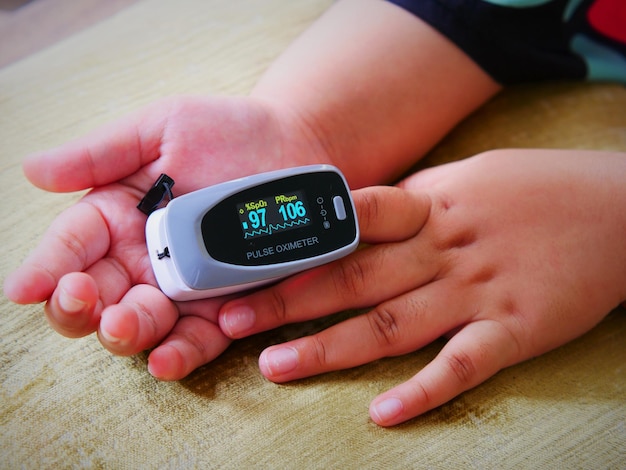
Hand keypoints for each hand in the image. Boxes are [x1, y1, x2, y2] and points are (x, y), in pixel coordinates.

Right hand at [4, 95, 326, 378]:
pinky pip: (198, 339)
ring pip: (140, 325)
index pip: (71, 247)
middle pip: (96, 298)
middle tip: (80, 300)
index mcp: (118, 216)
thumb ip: (103, 153)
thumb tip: (33, 170)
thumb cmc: (229, 132)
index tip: (25, 288)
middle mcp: (143, 259)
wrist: (297, 149)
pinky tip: (169, 358)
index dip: (46, 268)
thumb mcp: (163, 129)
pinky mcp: (225, 307)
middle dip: (79, 307)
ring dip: (126, 333)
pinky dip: (182, 353)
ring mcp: (183, 287)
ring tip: (122, 323)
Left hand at [217, 149, 625, 425]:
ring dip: (330, 348)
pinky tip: (382, 414)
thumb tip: (354, 220)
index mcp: (428, 207)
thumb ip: (408, 204)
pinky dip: (423, 390)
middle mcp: (443, 250)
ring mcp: (477, 291)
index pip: (348, 226)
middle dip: (287, 300)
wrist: (617, 206)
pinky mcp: (515, 329)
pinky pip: (462, 365)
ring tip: (275, 367)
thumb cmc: (532, 187)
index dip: (295, 247)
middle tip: (231, 320)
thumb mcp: (463, 178)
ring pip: (391, 325)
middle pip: (353, 279)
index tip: (247, 263)